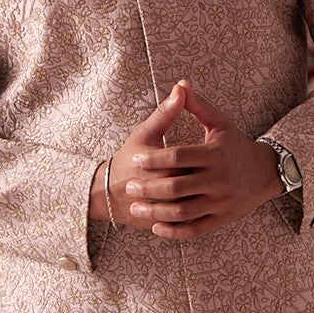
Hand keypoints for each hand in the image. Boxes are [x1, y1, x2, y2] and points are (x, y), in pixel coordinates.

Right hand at [90, 82, 188, 229]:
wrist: (107, 193)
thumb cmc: (129, 158)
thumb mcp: (145, 133)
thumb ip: (166, 112)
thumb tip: (182, 87)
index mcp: (160, 165)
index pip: (191, 161)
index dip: (199, 158)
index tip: (202, 155)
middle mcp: (162, 191)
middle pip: (195, 184)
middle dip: (202, 179)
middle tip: (206, 173)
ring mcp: (162, 211)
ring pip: (193, 206)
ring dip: (201, 198)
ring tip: (202, 188)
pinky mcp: (162, 225)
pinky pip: (186, 224)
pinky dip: (195, 215)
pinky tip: (199, 204)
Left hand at [123, 80, 281, 239]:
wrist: (265, 173)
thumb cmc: (235, 144)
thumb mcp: (220, 123)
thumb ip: (197, 106)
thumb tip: (180, 84)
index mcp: (216, 153)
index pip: (178, 156)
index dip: (154, 159)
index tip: (135, 161)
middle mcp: (220, 179)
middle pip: (177, 186)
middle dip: (149, 189)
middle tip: (129, 188)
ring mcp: (221, 201)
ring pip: (183, 211)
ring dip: (156, 212)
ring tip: (136, 208)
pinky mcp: (222, 219)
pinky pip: (195, 229)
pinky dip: (174, 231)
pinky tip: (156, 227)